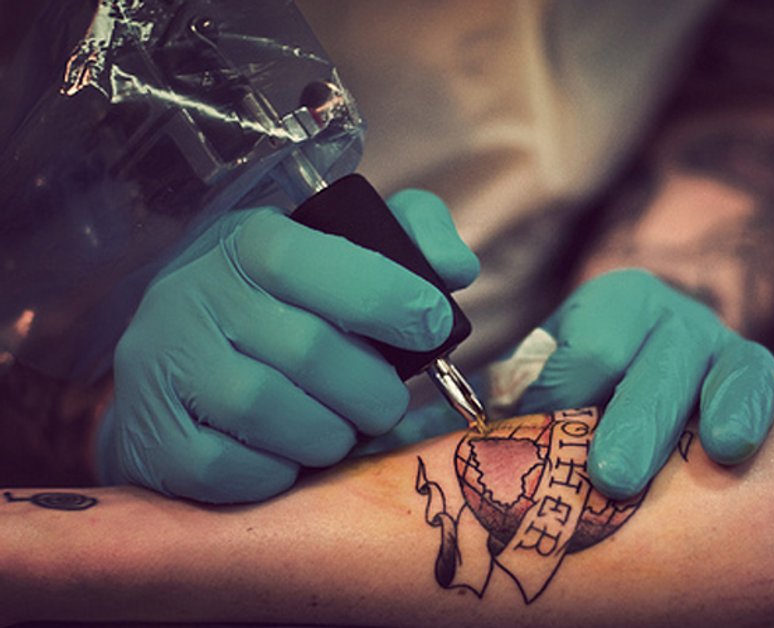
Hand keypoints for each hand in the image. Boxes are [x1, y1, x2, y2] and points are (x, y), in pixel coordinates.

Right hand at [98, 190, 478, 502]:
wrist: (178, 356)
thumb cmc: (284, 305)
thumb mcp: (341, 249)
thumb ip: (411, 238)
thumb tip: (455, 270)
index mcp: (250, 243)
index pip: (322, 264)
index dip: (391, 300)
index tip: (433, 327)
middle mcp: (196, 296)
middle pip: (309, 351)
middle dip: (372, 389)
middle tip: (386, 401)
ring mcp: (164, 366)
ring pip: (269, 412)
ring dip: (330, 434)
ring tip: (340, 427)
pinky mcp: (152, 435)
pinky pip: (231, 468)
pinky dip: (280, 471)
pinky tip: (290, 454)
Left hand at [511, 269, 773, 498]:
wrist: (651, 350)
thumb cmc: (585, 379)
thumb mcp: (542, 368)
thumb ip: (510, 389)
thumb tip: (448, 421)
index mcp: (611, 304)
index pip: (590, 343)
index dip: (565, 384)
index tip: (538, 417)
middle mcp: (672, 318)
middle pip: (659, 361)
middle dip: (638, 418)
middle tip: (614, 475)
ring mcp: (723, 346)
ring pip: (728, 371)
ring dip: (723, 410)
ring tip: (720, 450)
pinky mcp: (762, 377)